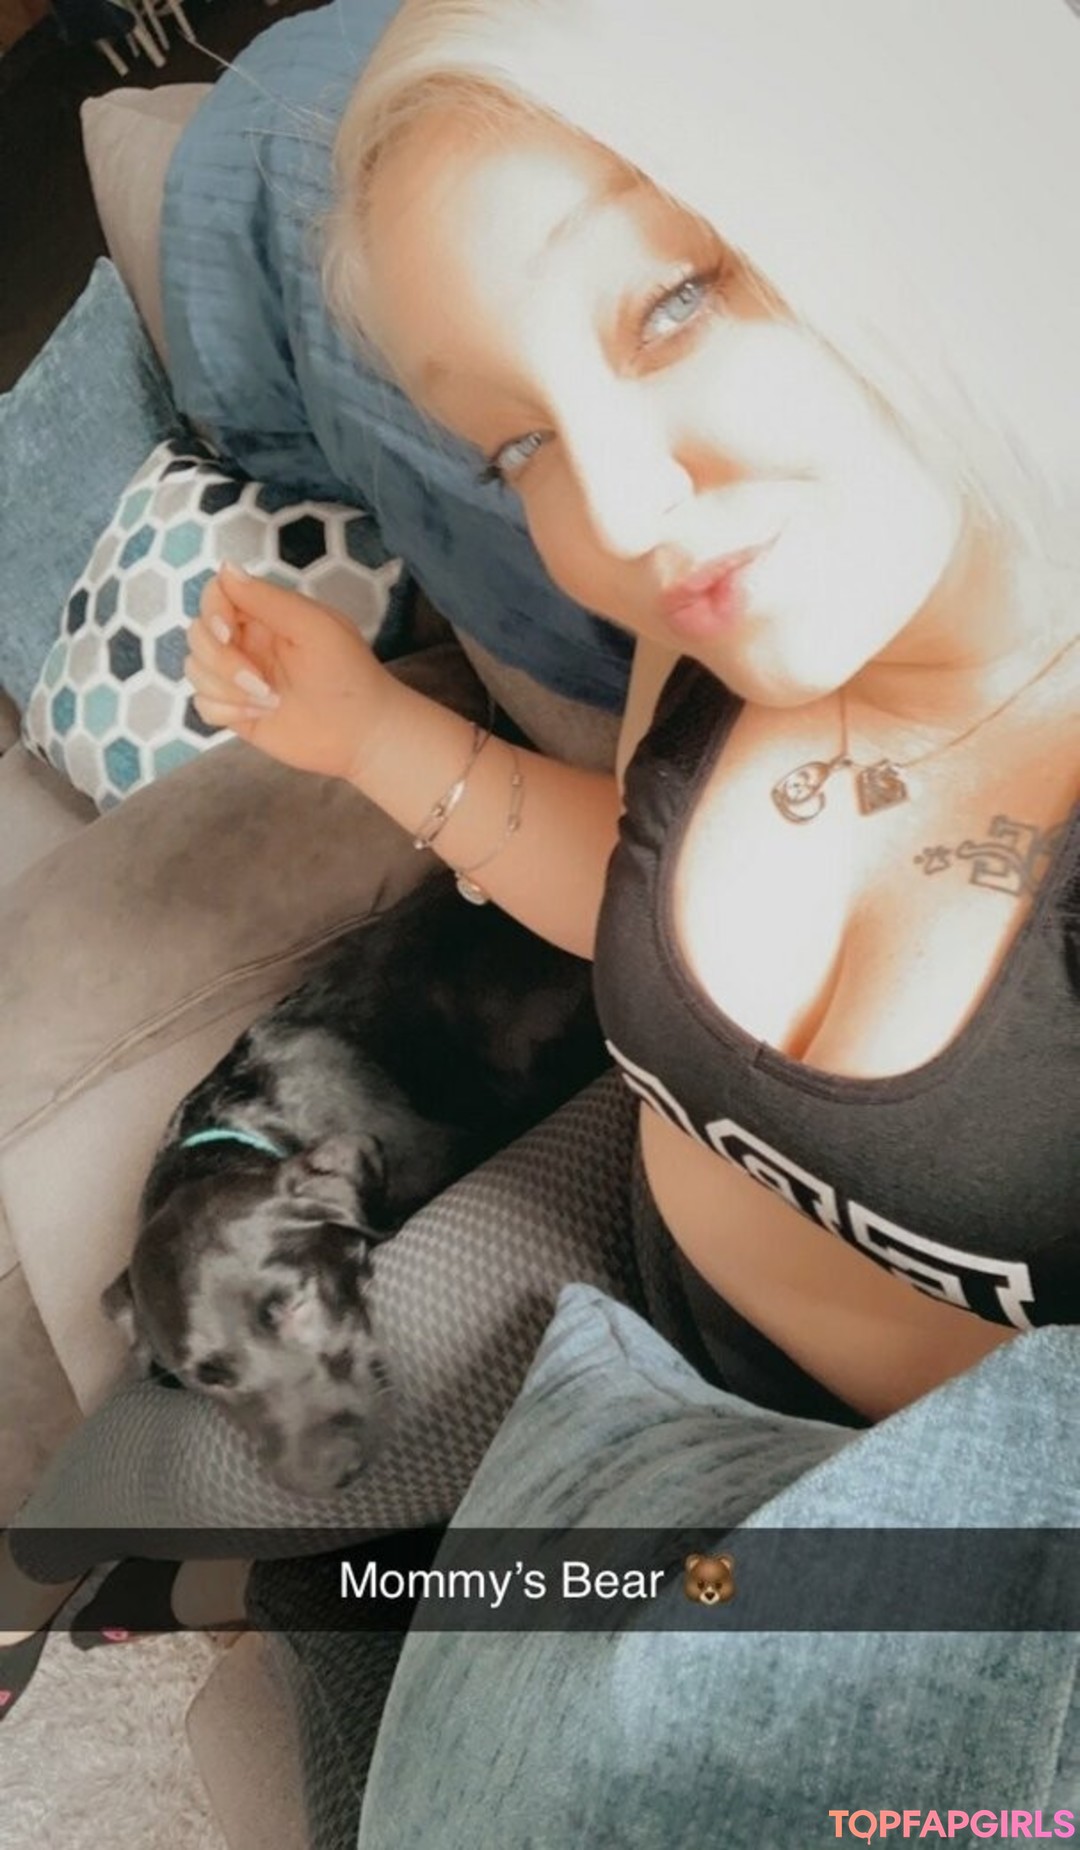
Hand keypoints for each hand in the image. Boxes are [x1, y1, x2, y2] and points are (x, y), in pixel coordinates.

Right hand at [185, 564, 390, 781]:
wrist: (362, 734)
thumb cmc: (349, 675)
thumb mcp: (313, 627)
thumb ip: (267, 598)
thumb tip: (225, 567)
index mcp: (266, 615)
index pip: (216, 596)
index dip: (212, 612)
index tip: (228, 634)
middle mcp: (248, 642)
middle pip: (198, 634)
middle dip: (220, 660)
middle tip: (261, 682)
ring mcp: (239, 678)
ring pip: (195, 670)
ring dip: (226, 688)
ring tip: (269, 701)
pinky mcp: (237, 711)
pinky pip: (202, 704)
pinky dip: (224, 710)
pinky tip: (259, 715)